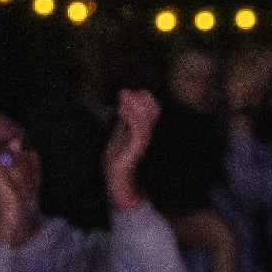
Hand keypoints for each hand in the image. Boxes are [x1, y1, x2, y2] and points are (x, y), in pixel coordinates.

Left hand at [104, 89, 159, 211]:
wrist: (117, 178)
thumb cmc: (118, 157)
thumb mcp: (121, 132)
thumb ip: (125, 119)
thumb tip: (125, 100)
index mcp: (146, 129)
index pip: (153, 108)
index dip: (143, 97)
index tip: (127, 92)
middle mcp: (149, 133)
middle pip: (154, 109)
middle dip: (141, 98)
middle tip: (125, 93)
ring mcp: (145, 139)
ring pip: (148, 116)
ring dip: (134, 104)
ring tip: (122, 98)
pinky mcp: (138, 146)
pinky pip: (140, 128)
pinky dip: (131, 116)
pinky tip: (122, 110)